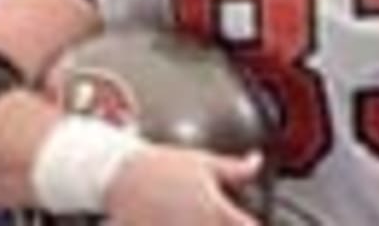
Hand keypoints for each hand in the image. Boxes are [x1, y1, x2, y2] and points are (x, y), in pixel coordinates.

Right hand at [103, 146, 261, 225]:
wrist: (121, 172)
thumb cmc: (164, 165)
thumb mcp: (204, 162)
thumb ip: (236, 168)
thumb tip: (257, 160)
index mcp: (215, 209)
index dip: (250, 225)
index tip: (247, 221)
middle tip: (215, 219)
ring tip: (195, 220)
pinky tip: (174, 223)